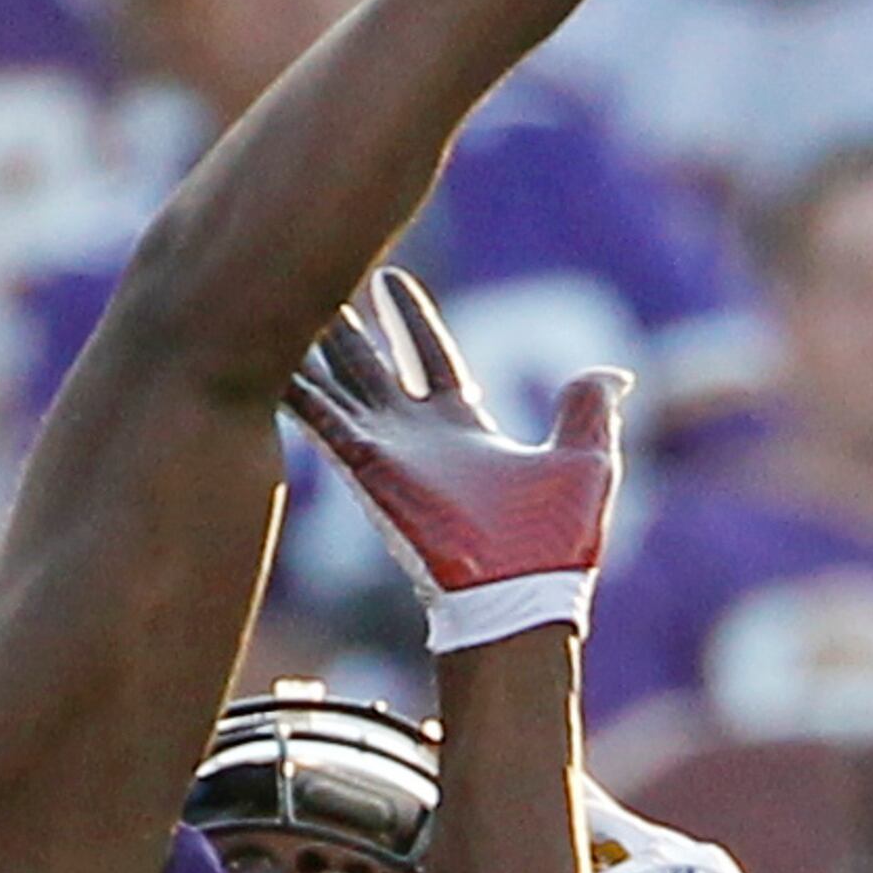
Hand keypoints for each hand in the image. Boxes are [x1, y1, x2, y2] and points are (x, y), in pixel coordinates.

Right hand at [285, 269, 625, 652]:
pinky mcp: (367, 469)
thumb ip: (588, 411)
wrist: (523, 594)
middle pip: (371, 366)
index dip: (410, 318)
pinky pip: (320, 420)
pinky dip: (292, 388)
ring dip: (309, 346)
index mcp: (464, 429)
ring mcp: (387, 453)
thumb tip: (613, 373)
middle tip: (316, 280)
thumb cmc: (557, 543)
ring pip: (336, 385)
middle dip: (346, 327)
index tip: (388, 277)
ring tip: (273, 302)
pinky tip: (260, 357)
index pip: (430, 356)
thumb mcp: (586, 460)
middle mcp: (417, 438)